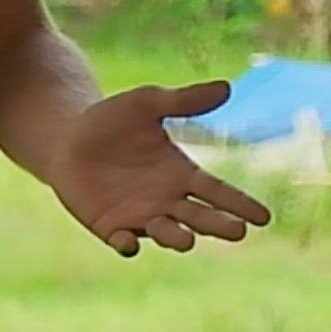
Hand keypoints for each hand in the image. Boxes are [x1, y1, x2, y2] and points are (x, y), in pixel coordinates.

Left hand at [45, 80, 270, 256]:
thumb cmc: (111, 120)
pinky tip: (128, 241)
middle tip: (238, 231)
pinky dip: (127, 244)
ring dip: (178, 238)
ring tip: (187, 240)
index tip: (264, 217)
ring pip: (168, 234)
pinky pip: (123, 242)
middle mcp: (167, 200)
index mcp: (182, 173)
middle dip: (219, 226)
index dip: (241, 204)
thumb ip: (182, 100)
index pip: (219, 191)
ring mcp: (140, 217)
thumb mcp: (146, 103)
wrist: (66, 138)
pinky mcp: (110, 227)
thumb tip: (226, 87)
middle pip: (201, 218)